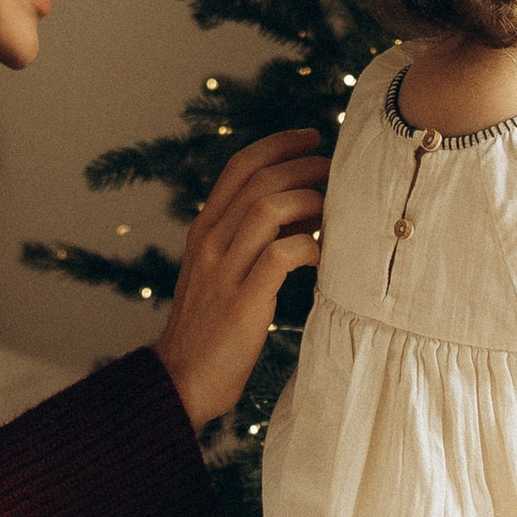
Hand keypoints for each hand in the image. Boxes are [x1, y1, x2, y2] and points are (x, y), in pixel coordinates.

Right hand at [154, 128, 327, 428]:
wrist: (182, 380)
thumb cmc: (212, 326)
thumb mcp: (220, 270)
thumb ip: (248, 237)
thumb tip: (300, 206)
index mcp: (203, 229)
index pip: (239, 166)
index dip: (279, 144)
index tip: (312, 137)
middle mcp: (209, 241)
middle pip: (259, 180)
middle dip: (303, 167)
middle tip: (334, 172)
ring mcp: (224, 270)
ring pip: (269, 208)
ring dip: (309, 202)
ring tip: (330, 212)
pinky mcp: (243, 302)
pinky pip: (281, 256)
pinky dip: (308, 247)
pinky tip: (320, 257)